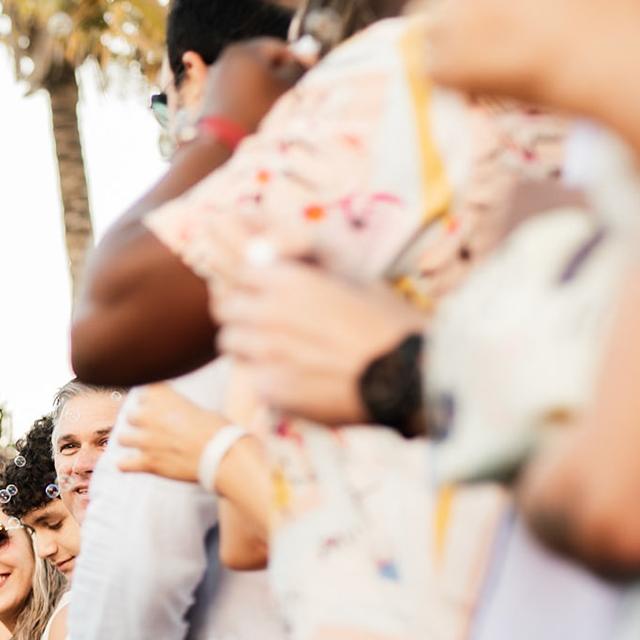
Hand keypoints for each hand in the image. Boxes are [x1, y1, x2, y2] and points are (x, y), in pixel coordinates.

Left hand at [119, 385, 229, 484]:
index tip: (155, 405)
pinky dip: (128, 465)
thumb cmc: (218, 430)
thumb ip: (175, 406)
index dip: (148, 400)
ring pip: (122, 438)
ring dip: (132, 441)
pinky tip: (133, 464)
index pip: (141, 391)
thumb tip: (170, 412)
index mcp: (162, 397)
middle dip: (140, 421)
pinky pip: (123, 464)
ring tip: (145, 445)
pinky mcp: (148, 462)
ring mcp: (146, 439)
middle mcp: (149, 415)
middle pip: (130, 414)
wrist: (223, 455)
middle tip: (154, 428)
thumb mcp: (195, 407)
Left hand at [196, 37, 310, 134]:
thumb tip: (304, 56)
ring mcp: (217, 72)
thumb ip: (298, 66)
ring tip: (272, 102)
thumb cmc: (257, 110)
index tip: (304, 77)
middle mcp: (228, 55)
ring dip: (264, 82)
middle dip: (278, 71)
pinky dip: (249, 92)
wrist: (219, 140)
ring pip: (250, 72)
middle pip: (263, 58)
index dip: (295, 61)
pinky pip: (237, 85)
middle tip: (290, 89)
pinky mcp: (211, 89)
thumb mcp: (286, 86)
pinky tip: (255, 108)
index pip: (280, 48)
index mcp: (247, 49)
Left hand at [212, 255, 422, 424]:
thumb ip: (307, 265)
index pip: (241, 274)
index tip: (265, 293)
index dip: (253, 284)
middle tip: (270, 325)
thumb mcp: (351, 277)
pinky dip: (268, 377)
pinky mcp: (270, 388)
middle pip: (228, 309)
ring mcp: (266, 353)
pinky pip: (252, 377)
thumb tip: (270, 250)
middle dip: (245, 313)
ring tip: (282, 352)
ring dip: (249, 345)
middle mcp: (269, 314)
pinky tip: (297, 379)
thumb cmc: (388, 322)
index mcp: (288, 281)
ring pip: (232, 342)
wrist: (410, 374)